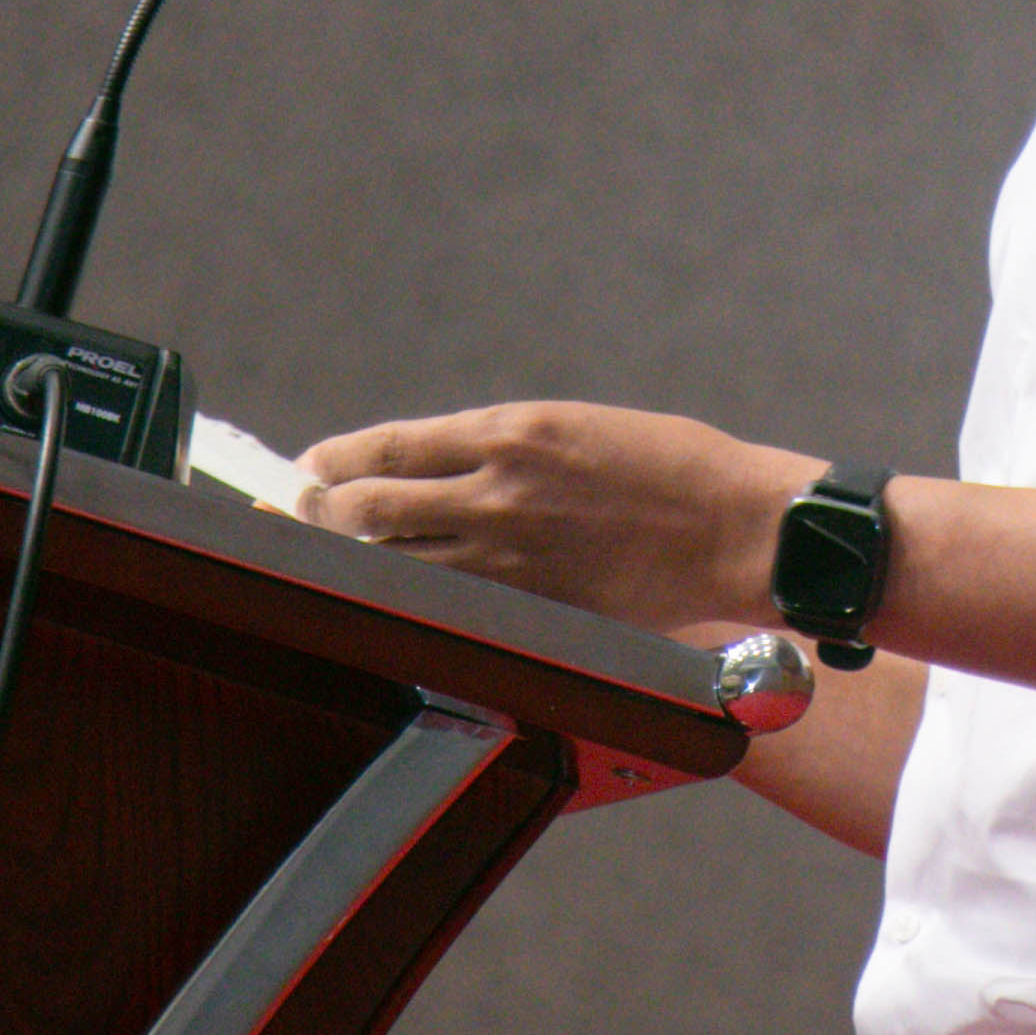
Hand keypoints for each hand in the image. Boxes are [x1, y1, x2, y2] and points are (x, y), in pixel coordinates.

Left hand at [298, 401, 813, 634]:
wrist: (735, 524)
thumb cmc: (670, 466)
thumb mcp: (576, 429)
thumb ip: (503, 449)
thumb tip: (433, 471)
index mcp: (510, 432)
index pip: (386, 449)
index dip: (333, 464)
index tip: (308, 470)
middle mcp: (496, 490)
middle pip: (367, 509)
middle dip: (320, 515)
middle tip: (299, 520)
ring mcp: (510, 556)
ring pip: (395, 563)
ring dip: (353, 562)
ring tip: (330, 561)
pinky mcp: (533, 605)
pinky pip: (447, 604)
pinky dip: (410, 600)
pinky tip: (397, 600)